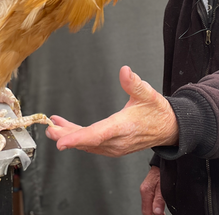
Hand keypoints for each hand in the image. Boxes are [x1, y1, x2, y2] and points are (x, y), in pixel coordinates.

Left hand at [44, 66, 177, 156]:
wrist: (169, 129)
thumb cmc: (157, 111)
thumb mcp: (148, 94)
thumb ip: (134, 83)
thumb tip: (124, 71)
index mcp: (123, 127)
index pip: (97, 134)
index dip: (78, 138)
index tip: (61, 141)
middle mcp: (117, 141)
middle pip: (87, 141)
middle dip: (66, 136)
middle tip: (49, 129)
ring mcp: (114, 147)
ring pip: (88, 144)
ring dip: (69, 136)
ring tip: (52, 127)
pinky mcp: (112, 147)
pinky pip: (92, 144)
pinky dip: (78, 138)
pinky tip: (66, 129)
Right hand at [140, 166, 165, 214]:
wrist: (163, 161)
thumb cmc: (163, 171)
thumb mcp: (163, 186)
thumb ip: (159, 200)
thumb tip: (157, 212)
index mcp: (146, 191)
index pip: (146, 211)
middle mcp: (144, 191)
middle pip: (146, 209)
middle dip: (153, 214)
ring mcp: (145, 190)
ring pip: (148, 206)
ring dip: (154, 211)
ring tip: (162, 213)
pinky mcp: (149, 188)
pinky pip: (149, 201)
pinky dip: (154, 206)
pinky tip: (160, 207)